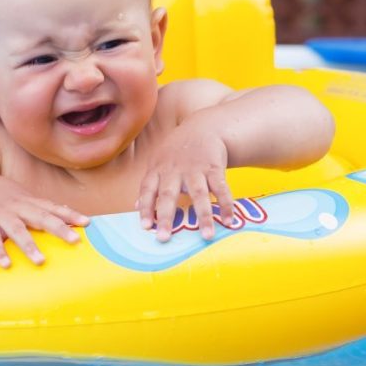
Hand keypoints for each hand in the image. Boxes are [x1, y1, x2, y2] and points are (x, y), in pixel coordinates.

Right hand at [0, 176, 88, 267]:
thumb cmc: (4, 196)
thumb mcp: (25, 198)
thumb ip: (45, 208)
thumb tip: (71, 215)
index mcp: (30, 202)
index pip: (53, 208)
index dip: (70, 214)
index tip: (87, 223)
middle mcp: (18, 208)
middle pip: (41, 217)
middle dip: (59, 228)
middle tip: (75, 240)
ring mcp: (1, 216)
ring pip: (17, 230)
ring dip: (29, 245)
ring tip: (40, 261)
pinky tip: (6, 264)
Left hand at [137, 124, 236, 241]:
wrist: (203, 128)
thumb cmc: (177, 151)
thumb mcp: (158, 162)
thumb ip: (150, 184)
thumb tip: (136, 206)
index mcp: (158, 169)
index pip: (148, 190)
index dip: (145, 208)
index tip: (145, 227)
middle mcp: (175, 170)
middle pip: (169, 194)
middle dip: (165, 217)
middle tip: (164, 238)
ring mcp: (195, 169)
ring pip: (199, 194)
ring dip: (204, 215)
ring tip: (207, 236)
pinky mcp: (214, 168)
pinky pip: (221, 188)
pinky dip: (226, 204)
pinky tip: (228, 221)